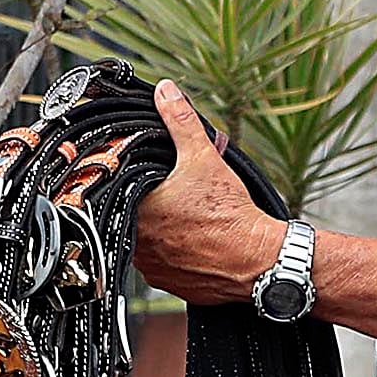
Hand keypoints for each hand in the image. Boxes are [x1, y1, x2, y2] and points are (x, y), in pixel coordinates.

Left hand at [131, 83, 286, 305]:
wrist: (259, 261)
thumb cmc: (231, 216)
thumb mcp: (204, 159)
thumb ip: (180, 122)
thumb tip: (166, 93)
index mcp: (137, 211)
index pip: (118, 190)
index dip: (130, 180)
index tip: (145, 178)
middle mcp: (138, 244)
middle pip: (131, 215)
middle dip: (149, 202)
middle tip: (172, 195)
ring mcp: (152, 268)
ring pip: (145, 241)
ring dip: (159, 228)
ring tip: (185, 215)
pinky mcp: (169, 284)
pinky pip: (161, 264)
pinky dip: (173, 251)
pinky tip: (190, 239)